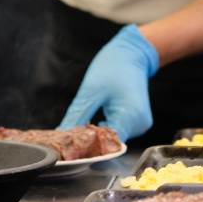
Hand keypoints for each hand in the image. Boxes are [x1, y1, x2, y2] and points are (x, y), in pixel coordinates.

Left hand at [59, 24, 158, 139]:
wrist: (132, 53)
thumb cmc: (113, 66)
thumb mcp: (90, 90)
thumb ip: (77, 116)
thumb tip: (61, 134)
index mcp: (130, 116)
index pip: (108, 146)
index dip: (89, 148)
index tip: (71, 146)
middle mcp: (139, 124)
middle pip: (112, 143)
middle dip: (92, 140)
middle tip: (74, 131)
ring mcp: (141, 123)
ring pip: (115, 137)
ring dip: (99, 133)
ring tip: (87, 120)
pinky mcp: (138, 121)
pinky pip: (120, 130)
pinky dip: (107, 127)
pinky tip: (98, 118)